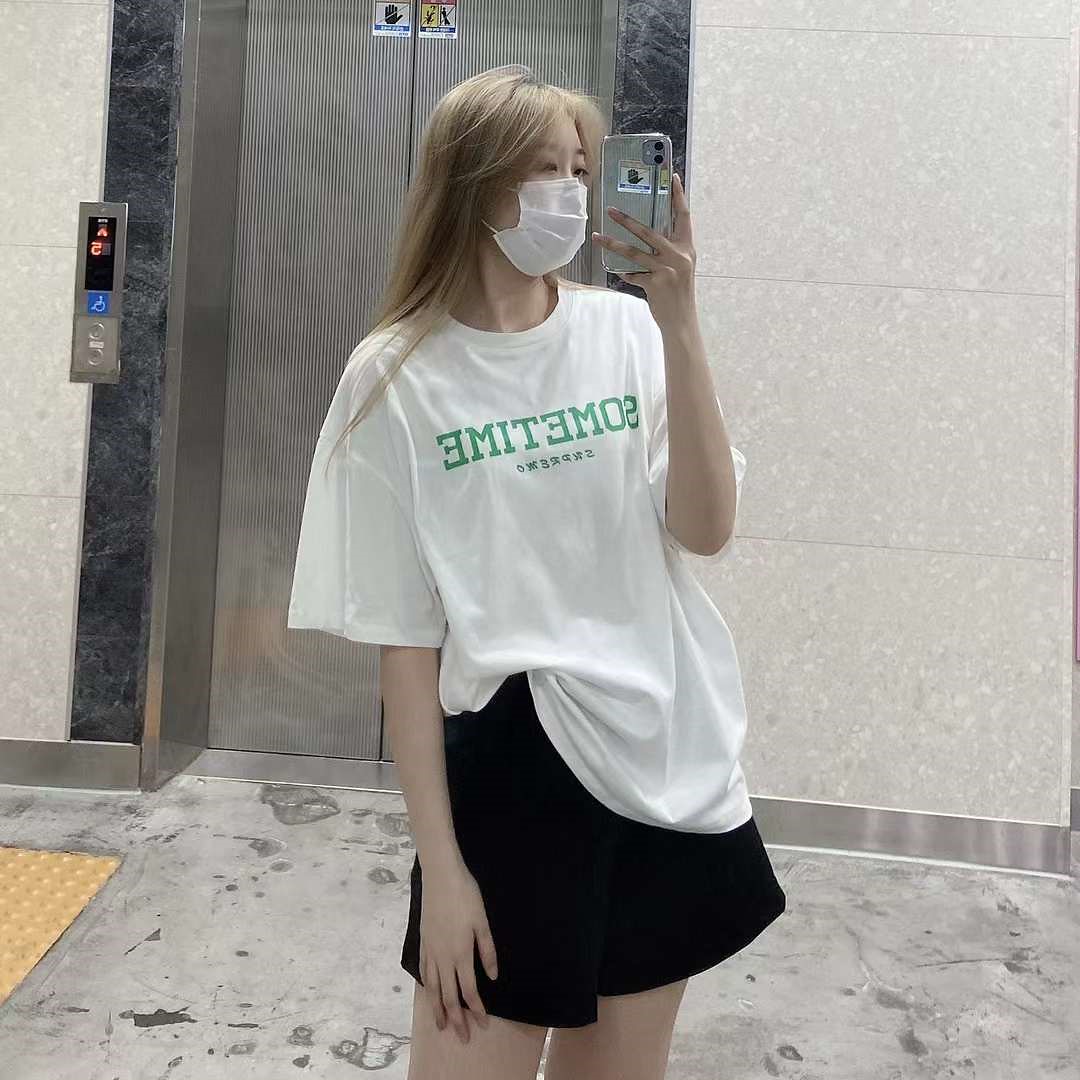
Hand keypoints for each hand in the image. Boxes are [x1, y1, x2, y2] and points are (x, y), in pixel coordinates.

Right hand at [419, 860, 498, 1044]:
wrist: (441, 877)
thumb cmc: (466, 896)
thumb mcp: (483, 922)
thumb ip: (487, 951)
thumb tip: (492, 977)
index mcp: (461, 954)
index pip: (468, 991)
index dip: (476, 1009)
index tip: (482, 1024)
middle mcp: (443, 957)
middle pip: (449, 996)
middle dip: (457, 1018)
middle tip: (462, 1037)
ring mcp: (430, 950)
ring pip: (433, 987)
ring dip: (437, 1008)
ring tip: (441, 1025)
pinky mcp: (423, 941)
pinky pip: (424, 971)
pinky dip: (428, 986)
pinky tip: (429, 991)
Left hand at [591, 172, 696, 331]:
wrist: (682, 320)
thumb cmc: (679, 293)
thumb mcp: (682, 267)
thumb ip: (670, 251)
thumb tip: (650, 237)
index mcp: (687, 248)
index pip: (683, 216)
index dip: (678, 196)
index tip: (672, 177)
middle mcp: (678, 255)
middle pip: (649, 231)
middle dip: (627, 220)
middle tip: (610, 210)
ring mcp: (666, 270)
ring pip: (634, 252)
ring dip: (613, 244)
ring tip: (598, 237)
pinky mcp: (655, 284)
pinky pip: (633, 274)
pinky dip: (626, 274)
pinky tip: (621, 273)